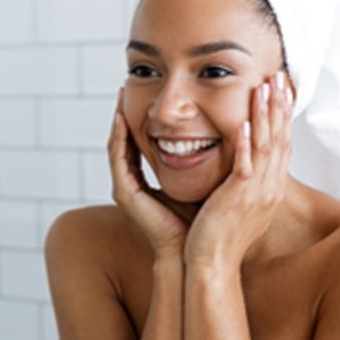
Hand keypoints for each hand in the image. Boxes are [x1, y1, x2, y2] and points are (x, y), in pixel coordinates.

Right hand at [109, 89, 191, 257]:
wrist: (194, 253)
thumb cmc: (202, 222)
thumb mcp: (200, 183)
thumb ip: (202, 163)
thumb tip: (222, 137)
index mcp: (145, 183)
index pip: (139, 143)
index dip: (140, 119)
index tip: (145, 95)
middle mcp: (130, 184)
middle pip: (123, 140)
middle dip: (123, 113)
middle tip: (125, 86)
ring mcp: (124, 189)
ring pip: (117, 145)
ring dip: (117, 119)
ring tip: (120, 95)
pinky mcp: (124, 193)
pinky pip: (118, 158)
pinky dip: (119, 136)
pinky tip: (122, 118)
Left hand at [185, 72, 292, 270]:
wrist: (210, 264)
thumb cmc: (216, 235)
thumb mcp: (233, 202)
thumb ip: (237, 181)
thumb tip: (233, 165)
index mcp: (266, 188)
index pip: (280, 143)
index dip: (281, 115)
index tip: (279, 90)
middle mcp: (267, 187)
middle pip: (279, 138)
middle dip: (279, 106)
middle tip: (279, 77)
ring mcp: (255, 192)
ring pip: (265, 146)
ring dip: (265, 114)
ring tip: (265, 87)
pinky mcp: (238, 198)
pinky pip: (245, 165)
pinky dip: (245, 143)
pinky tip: (243, 122)